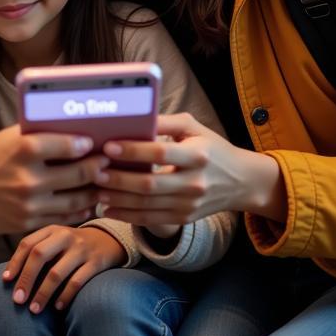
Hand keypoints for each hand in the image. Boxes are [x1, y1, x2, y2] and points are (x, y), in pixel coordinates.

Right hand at [0, 125, 109, 234]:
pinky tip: (86, 202)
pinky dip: (80, 210)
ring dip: (94, 190)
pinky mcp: (28, 222)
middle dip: (99, 166)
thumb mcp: (5, 139)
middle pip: (80, 173)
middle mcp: (30, 178)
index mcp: (25, 149)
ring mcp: (30, 204)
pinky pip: (63, 217)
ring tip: (103, 182)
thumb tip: (69, 129)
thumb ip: (35, 134)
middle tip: (108, 161)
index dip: (88, 144)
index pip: (71, 144)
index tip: (95, 142)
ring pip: (77, 199)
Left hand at [3, 225, 126, 312]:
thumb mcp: (55, 240)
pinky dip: (65, 296)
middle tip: (18, 300)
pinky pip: (77, 282)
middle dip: (26, 279)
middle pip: (39, 255)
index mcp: (51, 230)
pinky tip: (57, 308)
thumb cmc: (71, 246)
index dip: (15, 262)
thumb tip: (9, 277)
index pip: (28, 244)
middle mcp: (65, 236)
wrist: (108, 240)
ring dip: (43, 293)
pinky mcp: (96, 263)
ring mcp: (81, 249)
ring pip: (57, 273)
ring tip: (34, 310)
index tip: (6, 280)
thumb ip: (37, 251)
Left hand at [96, 113, 285, 224]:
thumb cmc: (211, 148)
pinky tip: (107, 209)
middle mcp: (195, 182)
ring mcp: (189, 204)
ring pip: (146, 204)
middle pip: (149, 184)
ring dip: (117, 199)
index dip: (132, 150)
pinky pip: (150, 219)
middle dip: (118, 179)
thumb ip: (165, 122)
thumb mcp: (194, 127)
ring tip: (95, 190)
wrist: (241, 182)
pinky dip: (126, 215)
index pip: (160, 152)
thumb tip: (134, 117)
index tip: (108, 146)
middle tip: (94, 171)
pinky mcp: (184, 218)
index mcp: (198, 155)